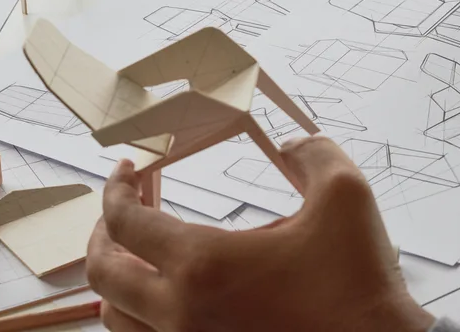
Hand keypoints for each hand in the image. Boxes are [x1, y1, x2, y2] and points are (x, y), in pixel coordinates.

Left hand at [86, 136, 433, 331]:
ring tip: (138, 252)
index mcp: (205, 264)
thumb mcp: (346, 194)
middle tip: (126, 205)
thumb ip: (313, 153)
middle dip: (102, 231)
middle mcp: (182, 312)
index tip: (130, 170)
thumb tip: (290, 145)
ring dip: (116, 277)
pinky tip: (169, 294)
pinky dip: (137, 315)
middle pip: (103, 273)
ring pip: (114, 318)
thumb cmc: (357, 279)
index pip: (126, 223)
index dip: (117, 189)